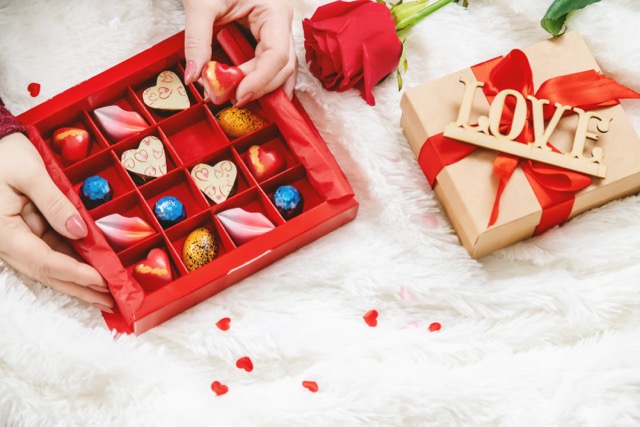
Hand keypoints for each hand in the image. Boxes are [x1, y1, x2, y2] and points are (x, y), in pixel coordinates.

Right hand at [0, 132, 113, 311]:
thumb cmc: (4, 154)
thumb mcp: (30, 173)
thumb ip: (55, 203)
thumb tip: (80, 231)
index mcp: (3, 231)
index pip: (44, 261)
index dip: (74, 273)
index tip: (101, 281)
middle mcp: (7, 242)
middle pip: (47, 272)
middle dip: (80, 288)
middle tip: (111, 300)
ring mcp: (15, 239)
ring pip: (49, 266)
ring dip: (77, 280)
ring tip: (106, 292)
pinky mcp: (24, 232)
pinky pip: (49, 251)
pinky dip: (71, 262)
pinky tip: (92, 270)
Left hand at [183, 0, 296, 105]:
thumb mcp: (200, 5)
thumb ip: (197, 42)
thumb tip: (193, 76)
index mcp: (274, 10)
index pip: (276, 55)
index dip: (259, 80)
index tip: (237, 96)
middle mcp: (281, 21)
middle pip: (283, 66)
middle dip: (259, 86)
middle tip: (230, 99)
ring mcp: (276, 29)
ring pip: (281, 68)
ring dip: (263, 87)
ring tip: (238, 99)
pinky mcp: (266, 34)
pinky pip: (272, 62)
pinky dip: (264, 80)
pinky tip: (254, 93)